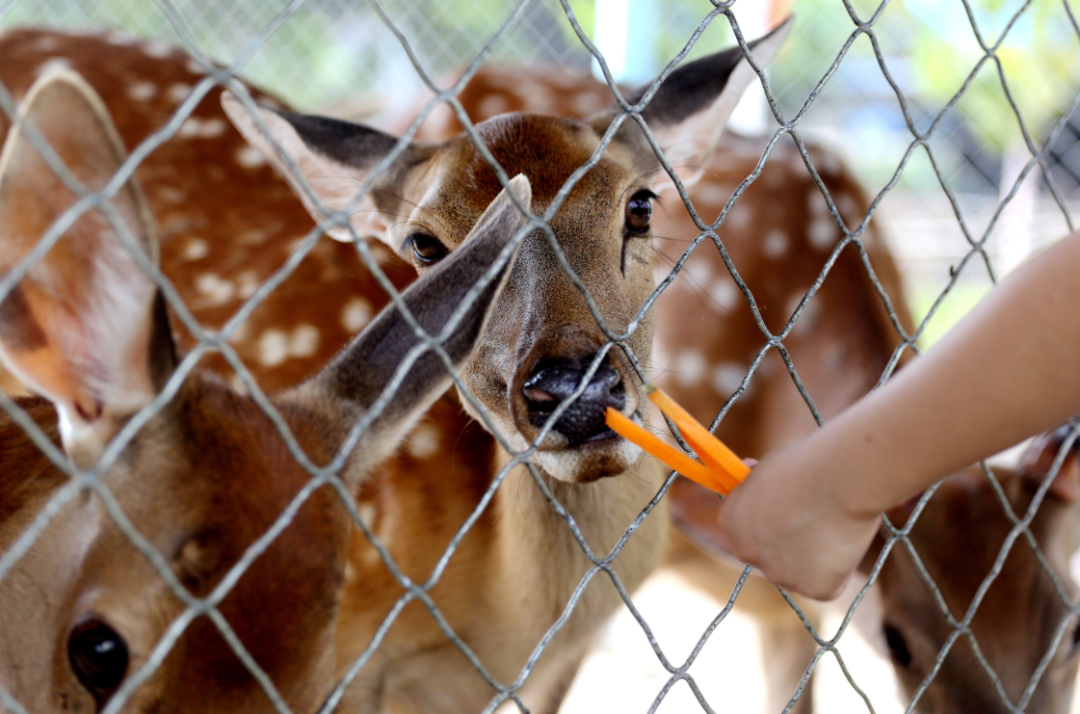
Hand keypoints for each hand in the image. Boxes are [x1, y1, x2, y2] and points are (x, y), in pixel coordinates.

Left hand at [714, 439, 882, 599]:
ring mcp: (779, 574)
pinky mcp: (813, 589)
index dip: (769, 517)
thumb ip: (759, 488)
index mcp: (730, 521)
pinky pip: (826, 584)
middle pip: (769, 553)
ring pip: (798, 571)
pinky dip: (838, 569)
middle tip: (816, 517)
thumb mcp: (767, 469)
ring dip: (813, 556)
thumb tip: (753, 478)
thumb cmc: (807, 462)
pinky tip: (844, 543)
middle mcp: (746, 552)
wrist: (841, 477)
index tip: (790, 504)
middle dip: (788, 541)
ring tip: (834, 525)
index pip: (746, 527)